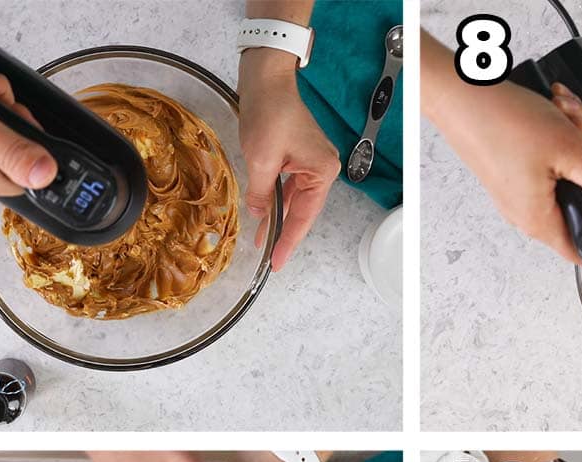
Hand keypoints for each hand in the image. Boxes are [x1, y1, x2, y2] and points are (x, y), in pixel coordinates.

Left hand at [238, 49, 340, 270]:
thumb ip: (261, 193)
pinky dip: (278, 199)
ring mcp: (312, 162)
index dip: (289, 240)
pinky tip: (265, 212)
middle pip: (303, 210)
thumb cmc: (269, 112)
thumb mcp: (260, 160)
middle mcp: (323, 169)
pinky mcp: (300, 156)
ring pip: (295, 200)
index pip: (304, 216)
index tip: (277, 261)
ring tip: (263, 240)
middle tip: (270, 257)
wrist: (267, 79)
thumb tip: (258, 214)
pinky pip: (290, 186)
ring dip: (279, 217)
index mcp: (321, 171)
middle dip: (284, 232)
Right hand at [424, 57, 581, 262]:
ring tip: (562, 118)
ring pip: (576, 171)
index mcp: (539, 220)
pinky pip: (557, 157)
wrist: (461, 93)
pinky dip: (563, 133)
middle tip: (581, 136)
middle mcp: (529, 211)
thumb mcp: (569, 150)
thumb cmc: (501, 122)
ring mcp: (524, 189)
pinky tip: (554, 115)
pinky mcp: (520, 168)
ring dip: (579, 139)